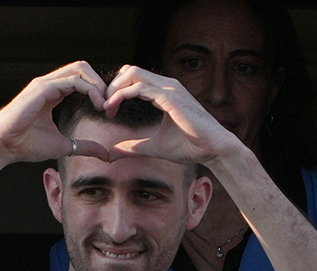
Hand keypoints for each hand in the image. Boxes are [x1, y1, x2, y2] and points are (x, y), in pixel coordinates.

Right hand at [0, 61, 109, 164]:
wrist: (3, 146)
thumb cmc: (25, 145)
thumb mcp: (63, 146)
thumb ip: (84, 147)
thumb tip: (105, 154)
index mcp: (53, 93)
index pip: (82, 79)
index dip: (99, 91)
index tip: (108, 111)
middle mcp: (49, 84)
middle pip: (83, 68)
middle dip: (102, 84)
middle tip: (110, 106)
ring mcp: (45, 83)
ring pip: (80, 69)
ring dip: (98, 85)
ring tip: (105, 105)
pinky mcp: (43, 88)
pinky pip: (73, 81)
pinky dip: (89, 90)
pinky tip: (97, 105)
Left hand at [102, 65, 241, 165]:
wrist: (213, 150)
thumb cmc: (189, 147)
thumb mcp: (153, 147)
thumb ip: (131, 147)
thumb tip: (110, 154)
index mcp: (163, 92)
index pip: (133, 79)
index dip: (116, 92)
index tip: (107, 112)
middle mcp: (167, 85)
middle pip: (129, 71)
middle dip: (111, 86)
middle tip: (103, 108)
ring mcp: (169, 88)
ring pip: (132, 73)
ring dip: (114, 89)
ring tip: (106, 109)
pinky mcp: (170, 97)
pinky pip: (139, 87)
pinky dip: (121, 96)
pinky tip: (113, 109)